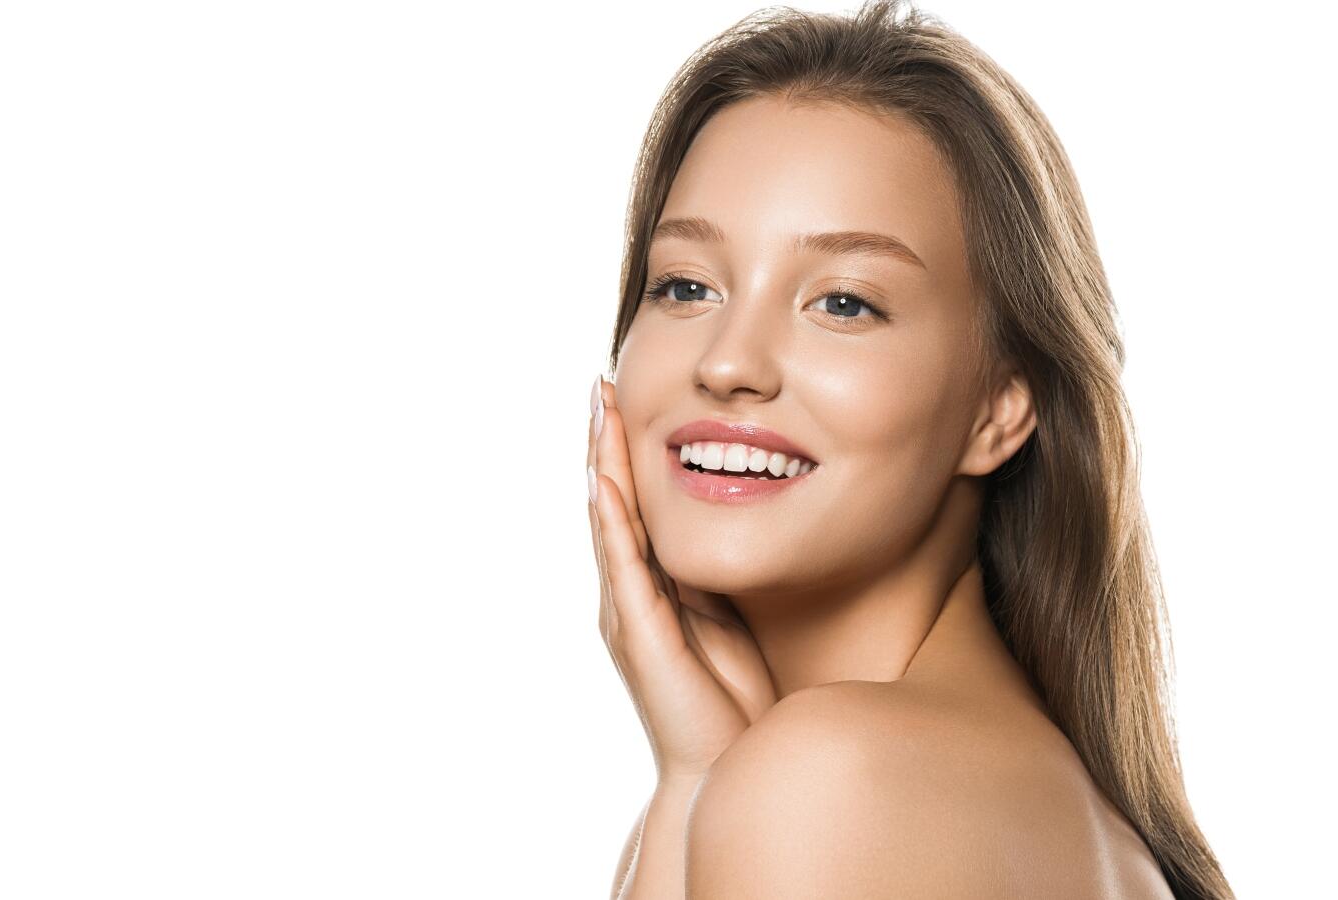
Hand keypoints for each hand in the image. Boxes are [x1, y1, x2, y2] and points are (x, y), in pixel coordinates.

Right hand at [586, 374, 778, 783]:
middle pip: (612, 502)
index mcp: (654, 585)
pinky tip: (607, 482)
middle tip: (599, 385)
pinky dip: (613, 521)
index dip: (628, 452)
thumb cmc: (731, 700)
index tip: (625, 398)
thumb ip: (717, 576)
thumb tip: (740, 525)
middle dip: (605, 443)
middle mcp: (631, 592)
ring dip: (602, 464)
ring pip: (610, 522)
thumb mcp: (730, 617)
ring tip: (598, 412)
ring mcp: (630, 611)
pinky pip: (624, 565)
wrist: (721, 766)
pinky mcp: (640, 632)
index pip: (636, 504)